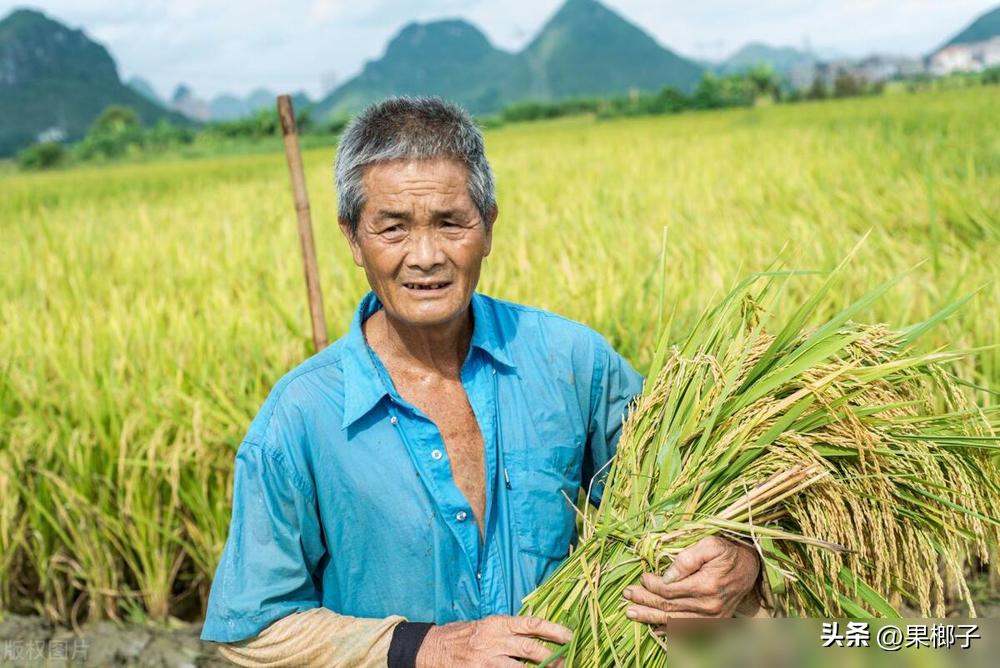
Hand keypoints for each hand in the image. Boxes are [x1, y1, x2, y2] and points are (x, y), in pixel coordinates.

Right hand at [415, 614, 571, 667]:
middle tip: (568, 662)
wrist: (433, 647)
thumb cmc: (463, 635)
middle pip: (530, 648)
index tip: (570, 636)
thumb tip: (536, 634)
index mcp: (498, 623)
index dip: (553, 630)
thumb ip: (509, 630)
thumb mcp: (487, 625)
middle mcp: (495, 639)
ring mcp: (488, 658)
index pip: (531, 623)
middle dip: (552, 657)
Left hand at [622, 536, 759, 623]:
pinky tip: (654, 627)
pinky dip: (669, 629)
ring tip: (632, 613)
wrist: (752, 567)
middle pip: (668, 607)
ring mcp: (712, 617)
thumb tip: (666, 575)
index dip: (652, 584)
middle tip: (626, 595)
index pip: (669, 590)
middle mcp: (709, 606)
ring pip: (675, 620)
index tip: (641, 577)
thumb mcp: (710, 545)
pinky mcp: (715, 622)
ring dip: (651, 617)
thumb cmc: (729, 552)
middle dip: (644, 601)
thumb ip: (687, 559)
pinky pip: (688, 628)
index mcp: (706, 586)